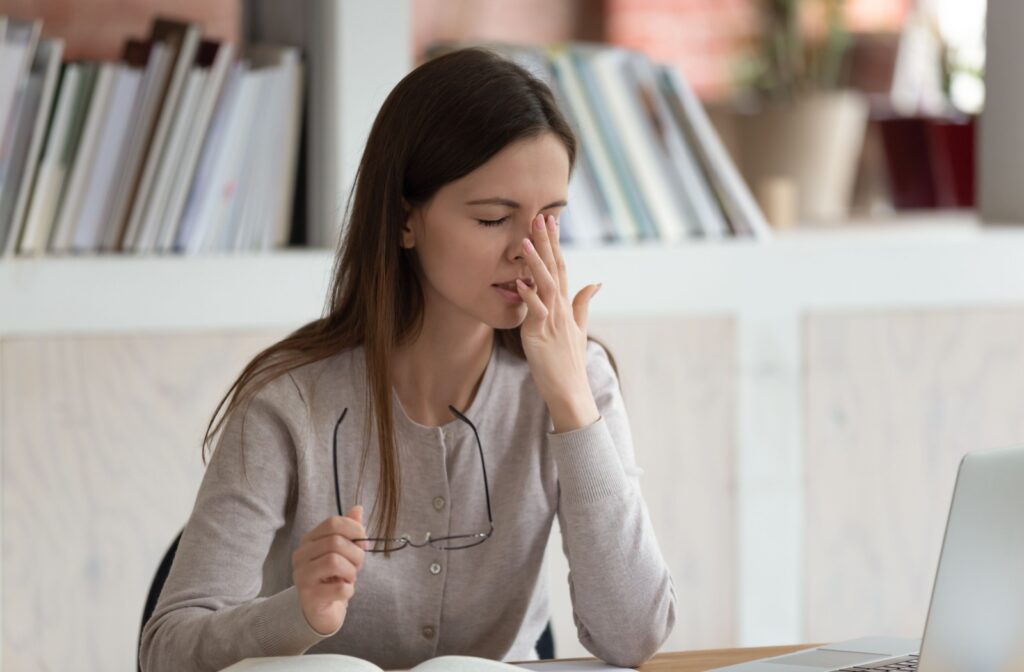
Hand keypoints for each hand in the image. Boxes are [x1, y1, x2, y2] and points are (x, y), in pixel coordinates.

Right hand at [292, 505, 366, 634]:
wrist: (319, 610)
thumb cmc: (332, 577)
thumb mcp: (342, 551)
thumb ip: (348, 530)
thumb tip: (358, 509)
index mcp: (309, 540)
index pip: (333, 523)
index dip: (355, 530)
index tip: (364, 543)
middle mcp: (301, 556)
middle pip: (335, 542)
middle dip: (356, 554)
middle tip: (358, 565)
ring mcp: (302, 576)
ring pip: (334, 562)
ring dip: (351, 571)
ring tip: (350, 578)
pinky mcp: (309, 597)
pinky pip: (339, 589)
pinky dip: (349, 590)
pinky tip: (344, 592)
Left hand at [516, 213, 601, 431]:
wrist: (570, 389)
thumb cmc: (569, 361)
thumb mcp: (579, 328)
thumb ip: (584, 303)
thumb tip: (596, 282)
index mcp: (567, 304)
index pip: (562, 266)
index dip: (556, 244)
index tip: (551, 220)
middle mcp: (561, 307)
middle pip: (555, 269)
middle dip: (547, 242)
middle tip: (541, 217)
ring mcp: (552, 320)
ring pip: (545, 284)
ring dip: (536, 262)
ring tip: (526, 240)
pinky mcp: (541, 334)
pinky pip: (535, 311)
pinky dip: (528, 295)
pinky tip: (520, 281)